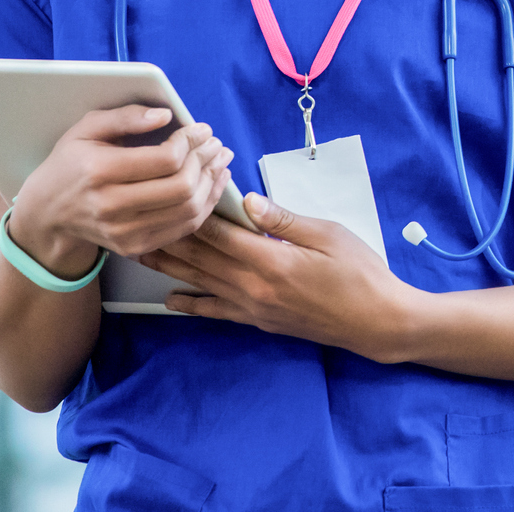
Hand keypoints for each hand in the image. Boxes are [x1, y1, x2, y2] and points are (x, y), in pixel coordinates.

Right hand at [5, 106, 233, 279]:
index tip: (202, 129)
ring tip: (220, 161)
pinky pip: (184, 228)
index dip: (191, 142)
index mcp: (99, 171)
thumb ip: (126, 117)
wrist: (48, 214)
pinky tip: (211, 185)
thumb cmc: (70, 164)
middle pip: (182, 186)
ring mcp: (124, 232)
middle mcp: (111, 206)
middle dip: (206, 161)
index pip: (164, 160)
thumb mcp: (86, 129)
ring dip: (212, 182)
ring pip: (189, 210)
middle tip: (216, 144)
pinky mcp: (135, 247)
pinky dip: (205, 205)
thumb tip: (166, 115)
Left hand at [141, 193, 412, 355]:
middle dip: (169, 237)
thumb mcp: (329, 235)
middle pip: (201, 259)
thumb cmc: (360, 273)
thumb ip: (285, 220)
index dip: (194, 212)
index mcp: (272, 261)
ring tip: (141, 251)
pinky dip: (191, 305)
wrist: (375, 321)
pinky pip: (215, 312)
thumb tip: (247, 201)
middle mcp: (253, 287)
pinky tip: (171, 299)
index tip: (173, 193)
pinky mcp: (257, 320)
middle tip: (138, 220)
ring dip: (170, 267)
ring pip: (200, 284)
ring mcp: (253, 307)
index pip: (220, 234)